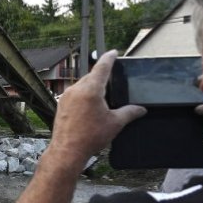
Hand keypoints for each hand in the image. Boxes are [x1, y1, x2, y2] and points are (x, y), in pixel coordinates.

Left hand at [47, 50, 146, 172]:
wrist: (67, 150)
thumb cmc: (90, 137)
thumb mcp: (115, 123)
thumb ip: (130, 112)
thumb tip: (141, 109)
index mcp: (91, 90)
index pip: (102, 67)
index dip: (109, 58)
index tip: (113, 52)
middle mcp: (77, 89)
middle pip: (92, 76)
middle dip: (101, 76)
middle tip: (111, 79)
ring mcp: (66, 96)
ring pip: (82, 85)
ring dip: (92, 86)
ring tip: (101, 97)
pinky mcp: (61, 104)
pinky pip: (74, 94)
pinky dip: (83, 95)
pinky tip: (89, 106)